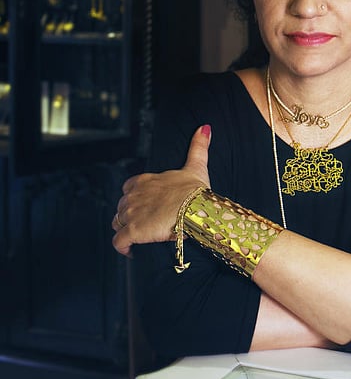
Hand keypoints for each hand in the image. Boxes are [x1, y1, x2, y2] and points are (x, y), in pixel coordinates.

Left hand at [111, 124, 211, 256]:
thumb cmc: (196, 190)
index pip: (129, 187)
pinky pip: (118, 241)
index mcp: (145, 180)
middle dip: (129, 215)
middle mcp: (133, 196)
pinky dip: (122, 247)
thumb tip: (205, 127)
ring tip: (138, 238)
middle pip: (122, 206)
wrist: (194, 209)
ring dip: (125, 230)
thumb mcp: (196, 166)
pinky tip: (131, 251)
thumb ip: (198, 146)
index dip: (135, 196)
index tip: (145, 205)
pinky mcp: (132, 232)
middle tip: (145, 224)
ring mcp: (131, 214)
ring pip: (117, 223)